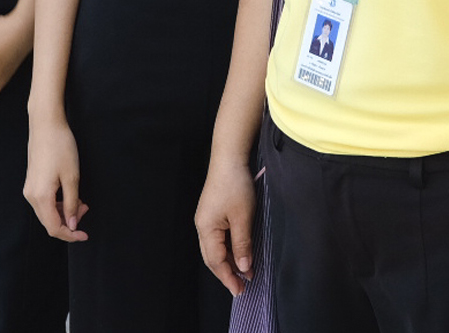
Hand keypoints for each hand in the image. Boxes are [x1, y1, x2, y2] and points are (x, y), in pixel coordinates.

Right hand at [23, 115, 88, 241]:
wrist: (45, 124)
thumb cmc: (60, 147)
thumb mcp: (72, 176)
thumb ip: (72, 203)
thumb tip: (73, 224)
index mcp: (40, 197)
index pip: (54, 227)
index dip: (70, 235)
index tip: (85, 235)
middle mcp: (31, 196)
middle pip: (49, 222)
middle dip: (69, 222)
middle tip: (86, 209)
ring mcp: (29, 189)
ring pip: (47, 212)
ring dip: (64, 211)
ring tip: (81, 200)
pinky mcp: (31, 182)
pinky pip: (44, 201)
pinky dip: (58, 203)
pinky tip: (69, 194)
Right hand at [194, 157, 258, 295]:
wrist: (229, 158)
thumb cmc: (235, 184)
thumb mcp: (243, 216)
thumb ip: (242, 244)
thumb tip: (244, 267)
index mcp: (206, 229)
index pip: (216, 261)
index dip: (228, 277)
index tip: (240, 290)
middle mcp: (203, 226)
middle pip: (212, 258)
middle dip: (227, 273)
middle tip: (242, 287)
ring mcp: (207, 220)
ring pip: (216, 249)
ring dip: (230, 261)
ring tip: (245, 273)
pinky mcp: (213, 214)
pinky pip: (219, 239)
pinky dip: (229, 249)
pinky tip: (241, 253)